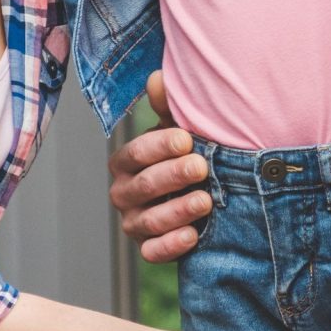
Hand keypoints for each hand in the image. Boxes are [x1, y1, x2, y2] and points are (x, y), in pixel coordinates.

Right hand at [109, 72, 210, 260]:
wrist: (204, 197)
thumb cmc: (187, 158)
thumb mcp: (181, 133)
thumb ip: (168, 109)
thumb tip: (158, 78)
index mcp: (127, 161)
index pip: (136, 153)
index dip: (159, 146)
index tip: (186, 140)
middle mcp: (124, 193)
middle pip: (143, 186)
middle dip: (173, 176)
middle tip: (202, 167)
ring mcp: (134, 223)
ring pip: (148, 220)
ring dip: (178, 210)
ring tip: (206, 201)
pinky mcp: (148, 249)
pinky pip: (153, 252)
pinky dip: (172, 245)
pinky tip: (194, 235)